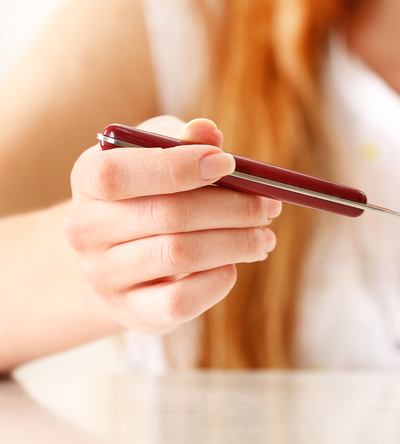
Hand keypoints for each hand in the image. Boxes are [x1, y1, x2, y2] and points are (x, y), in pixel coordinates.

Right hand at [64, 116, 280, 334]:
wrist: (120, 257)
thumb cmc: (150, 192)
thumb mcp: (159, 154)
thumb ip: (182, 139)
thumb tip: (207, 132)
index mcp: (88, 178)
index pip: (119, 173)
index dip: (178, 167)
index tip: (228, 164)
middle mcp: (86, 229)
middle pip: (168, 215)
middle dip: (232, 208)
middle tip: (270, 206)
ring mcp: (104, 275)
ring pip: (180, 256)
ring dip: (237, 243)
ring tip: (264, 237)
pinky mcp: (131, 311)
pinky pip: (180, 301)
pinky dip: (218, 281)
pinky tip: (233, 266)